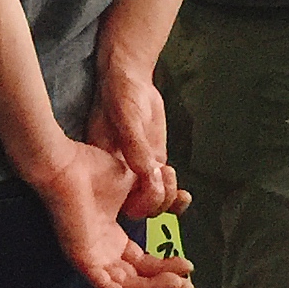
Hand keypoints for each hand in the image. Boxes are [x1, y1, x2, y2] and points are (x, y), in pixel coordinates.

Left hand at [21, 138, 193, 287]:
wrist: (65, 163)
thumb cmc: (93, 169)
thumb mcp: (133, 187)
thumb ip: (154, 199)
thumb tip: (183, 199)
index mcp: (112, 238)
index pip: (144, 264)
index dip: (167, 268)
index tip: (189, 266)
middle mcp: (103, 252)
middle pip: (139, 280)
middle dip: (167, 283)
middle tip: (188, 284)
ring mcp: (92, 258)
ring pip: (128, 287)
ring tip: (180, 285)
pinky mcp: (83, 260)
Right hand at [84, 69, 184, 219]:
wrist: (132, 79)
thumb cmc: (121, 94)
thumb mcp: (127, 118)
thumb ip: (136, 146)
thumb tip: (147, 175)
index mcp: (102, 166)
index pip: (119, 200)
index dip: (139, 201)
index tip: (152, 182)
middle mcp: (118, 174)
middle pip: (137, 208)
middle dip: (155, 201)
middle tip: (164, 175)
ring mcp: (137, 171)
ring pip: (152, 203)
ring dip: (168, 200)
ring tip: (172, 177)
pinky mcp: (152, 166)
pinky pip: (163, 191)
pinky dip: (176, 200)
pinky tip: (185, 195)